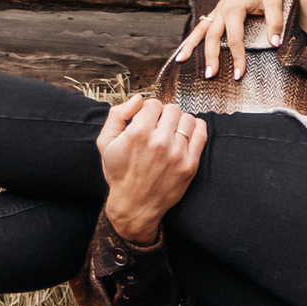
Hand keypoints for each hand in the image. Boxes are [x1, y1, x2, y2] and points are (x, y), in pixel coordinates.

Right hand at [94, 95, 206, 242]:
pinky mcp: (190, 165)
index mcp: (137, 133)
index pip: (153, 104)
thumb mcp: (105, 143)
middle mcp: (159, 142)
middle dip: (164, 115)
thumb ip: (117, 115)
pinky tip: (186, 134)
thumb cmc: (119, 173)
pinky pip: (201, 133)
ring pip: (187, 119)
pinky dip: (195, 128)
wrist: (134, 206)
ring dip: (179, 122)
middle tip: (158, 127)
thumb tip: (138, 99)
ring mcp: (177, 154)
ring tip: (170, 132)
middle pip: (172, 109)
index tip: (146, 120)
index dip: (148, 110)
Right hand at [173, 0, 286, 79]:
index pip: (234, 39)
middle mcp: (221, 9)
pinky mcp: (219, 10)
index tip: (239, 74)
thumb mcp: (275, 1)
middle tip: (209, 76)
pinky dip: (194, 36)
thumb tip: (275, 44)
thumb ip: (275, 22)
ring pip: (201, 30)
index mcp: (233, 8)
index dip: (237, 58)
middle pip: (212, 37)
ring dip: (191, 45)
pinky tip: (187, 46)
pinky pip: (203, 25)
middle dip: (210, 57)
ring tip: (180, 60)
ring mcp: (218, 9)